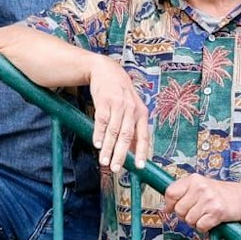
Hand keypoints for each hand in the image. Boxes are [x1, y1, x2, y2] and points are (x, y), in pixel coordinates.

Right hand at [87, 55, 150, 173]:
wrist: (106, 70)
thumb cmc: (121, 93)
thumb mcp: (132, 108)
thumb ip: (134, 128)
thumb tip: (136, 151)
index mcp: (142, 113)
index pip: (144, 136)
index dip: (142, 152)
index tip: (140, 167)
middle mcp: (132, 109)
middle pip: (127, 136)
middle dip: (121, 154)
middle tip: (116, 169)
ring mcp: (118, 105)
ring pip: (113, 131)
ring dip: (108, 148)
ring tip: (104, 161)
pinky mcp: (104, 101)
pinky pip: (101, 121)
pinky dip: (99, 134)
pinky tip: (96, 144)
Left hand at [163, 173, 240, 231]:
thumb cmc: (220, 194)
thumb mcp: (200, 186)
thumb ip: (183, 193)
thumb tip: (166, 208)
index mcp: (194, 179)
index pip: (171, 193)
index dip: (170, 204)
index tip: (173, 208)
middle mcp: (201, 187)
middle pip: (179, 210)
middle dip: (185, 215)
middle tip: (196, 212)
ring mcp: (209, 200)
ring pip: (189, 220)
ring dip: (196, 222)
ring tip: (205, 215)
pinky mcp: (217, 212)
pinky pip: (200, 226)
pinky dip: (204, 227)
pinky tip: (211, 220)